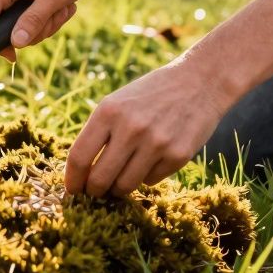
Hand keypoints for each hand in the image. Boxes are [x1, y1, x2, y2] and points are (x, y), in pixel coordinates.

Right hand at [0, 0, 102, 60]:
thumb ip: (34, 20)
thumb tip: (15, 43)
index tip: (10, 57)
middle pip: (3, 28)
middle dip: (34, 30)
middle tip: (58, 16)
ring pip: (18, 27)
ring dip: (44, 25)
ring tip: (62, 7)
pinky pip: (24, 19)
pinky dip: (45, 18)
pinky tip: (60, 6)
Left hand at [65, 59, 236, 196]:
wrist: (199, 81)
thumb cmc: (151, 94)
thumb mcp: (118, 102)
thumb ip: (99, 133)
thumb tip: (80, 173)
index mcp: (109, 111)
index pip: (79, 157)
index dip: (73, 180)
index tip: (73, 189)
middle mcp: (131, 128)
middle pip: (100, 179)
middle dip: (94, 190)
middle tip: (96, 191)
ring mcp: (156, 143)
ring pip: (125, 186)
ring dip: (119, 187)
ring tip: (122, 177)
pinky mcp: (178, 155)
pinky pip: (151, 181)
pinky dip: (146, 176)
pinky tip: (152, 159)